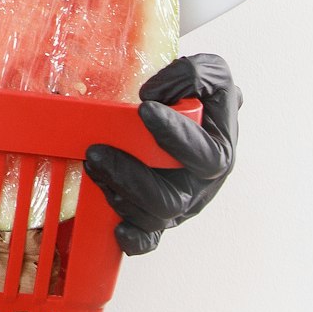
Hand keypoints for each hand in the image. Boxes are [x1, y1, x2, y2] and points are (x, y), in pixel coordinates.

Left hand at [83, 53, 240, 255]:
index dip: (175, 136)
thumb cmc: (198, 93)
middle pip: (172, 197)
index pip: (205, 155)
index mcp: (219, 149)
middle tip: (97, 151)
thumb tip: (156, 95)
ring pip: (154, 215)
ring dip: (119, 192)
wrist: (187, 107)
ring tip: (93, 164)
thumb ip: (194, 75)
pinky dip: (135, 238)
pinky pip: (149, 238)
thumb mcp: (210, 73)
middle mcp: (201, 183)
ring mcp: (180, 201)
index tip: (144, 108)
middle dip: (132, 176)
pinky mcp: (158, 213)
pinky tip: (118, 230)